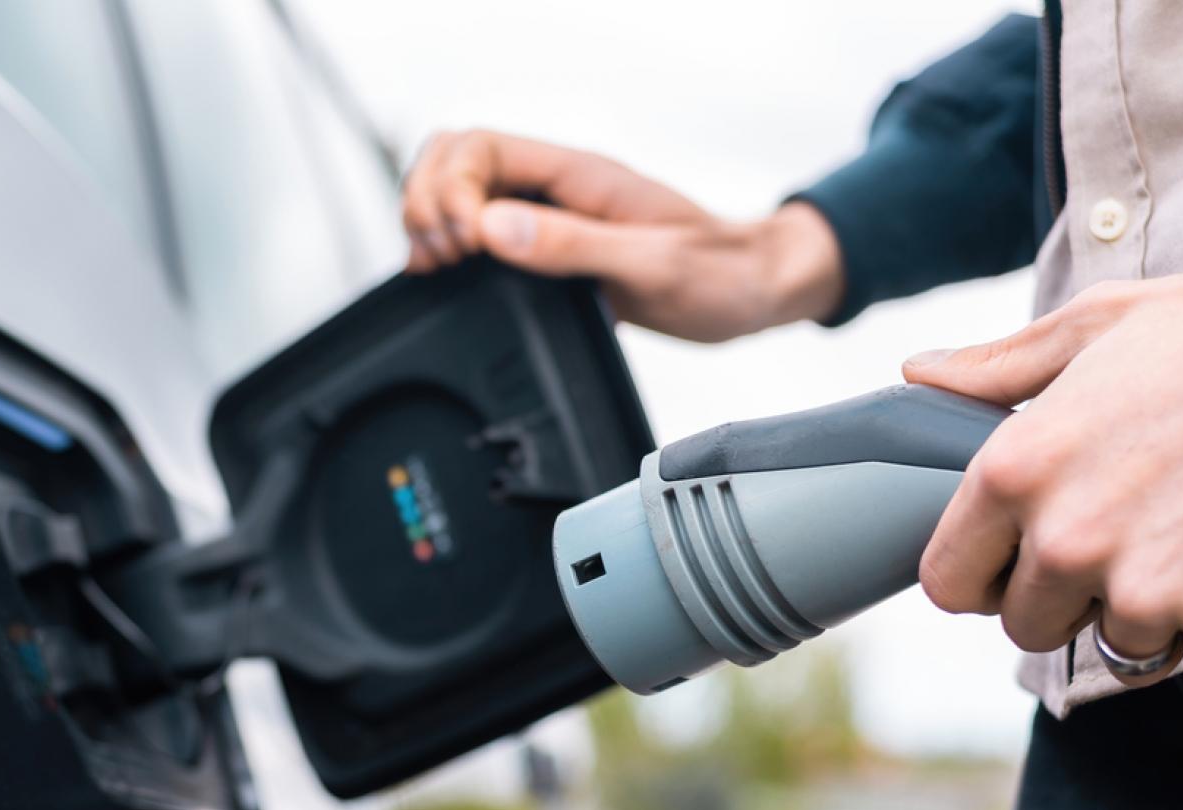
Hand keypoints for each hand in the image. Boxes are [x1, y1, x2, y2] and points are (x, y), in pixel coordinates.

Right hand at [400, 129, 843, 340]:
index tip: (460, 245)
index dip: (448, 190)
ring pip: (462, 193)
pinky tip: (452, 281)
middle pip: (455, 158)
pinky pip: (483, 234)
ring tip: (436, 269)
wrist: (755, 289)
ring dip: (432, 222)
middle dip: (427, 201)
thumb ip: (571, 247)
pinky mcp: (552, 250)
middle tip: (439, 258)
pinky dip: (453, 251)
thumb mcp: (652, 266)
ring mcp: (552, 216)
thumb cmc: (718, 275)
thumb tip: (492, 230)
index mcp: (578, 174)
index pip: (479, 148)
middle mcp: (557, 187)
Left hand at [907, 182, 1182, 691]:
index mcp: (1015, 472)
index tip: (1019, 563)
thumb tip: (918, 374)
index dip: (984, 576)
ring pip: (1123, 648)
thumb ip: (996, 368)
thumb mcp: (1091, 328)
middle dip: (1069, 596)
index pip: (949, 581)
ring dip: (1158, 611)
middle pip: (1028, 626)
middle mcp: (1071, 540)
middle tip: (1134, 535)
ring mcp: (1153, 591)